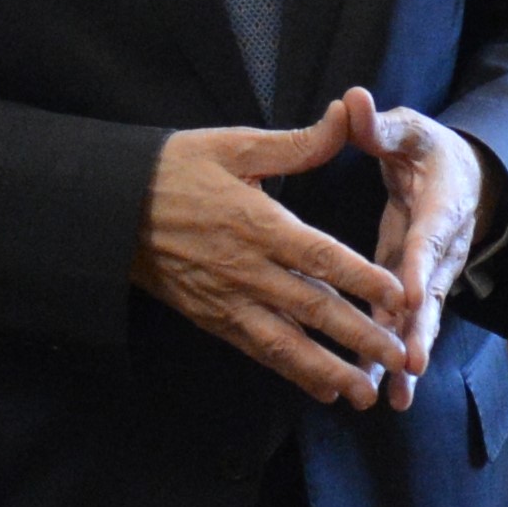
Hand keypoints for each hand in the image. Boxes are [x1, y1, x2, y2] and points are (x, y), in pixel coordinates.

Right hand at [133, 106, 409, 408]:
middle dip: (358, 336)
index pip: (320, 257)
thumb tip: (345, 114)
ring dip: (327, 369)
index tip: (398, 295)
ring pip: (285, 343)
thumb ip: (297, 143)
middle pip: (311, 309)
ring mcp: (228, 299)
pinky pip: (257, 350)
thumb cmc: (176, 169)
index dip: (361, 277)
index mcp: (258, 224)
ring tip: (364, 393)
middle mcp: (247, 269)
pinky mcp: (212, 318)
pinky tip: (321, 388)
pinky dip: (290, 372)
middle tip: (398, 357)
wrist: (109, 208)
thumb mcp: (235, 145)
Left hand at [338, 86, 499, 411]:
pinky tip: (390, 395)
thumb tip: (352, 100)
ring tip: (397, 393)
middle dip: (421, 327)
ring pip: (421, 320)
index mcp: (442, 205)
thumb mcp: (409, 131)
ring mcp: (431, 276)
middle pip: (432, 292)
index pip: (428, 236)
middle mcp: (443, 249)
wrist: (464, 180)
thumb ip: (381, 124)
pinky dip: (398, 360)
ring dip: (408, 355)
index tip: (408, 292)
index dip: (418, 264)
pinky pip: (407, 327)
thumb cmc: (430, 152)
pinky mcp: (415, 292)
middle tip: (411, 358)